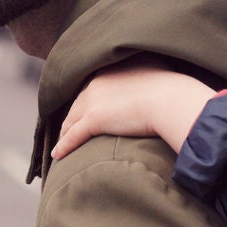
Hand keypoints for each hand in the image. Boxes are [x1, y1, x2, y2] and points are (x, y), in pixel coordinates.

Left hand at [52, 63, 218, 158]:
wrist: (169, 99)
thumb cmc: (170, 87)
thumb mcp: (155, 72)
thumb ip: (146, 76)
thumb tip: (152, 80)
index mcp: (109, 72)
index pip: (92, 89)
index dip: (88, 102)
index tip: (86, 111)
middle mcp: (96, 84)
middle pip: (77, 104)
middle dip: (72, 118)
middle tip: (68, 130)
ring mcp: (93, 102)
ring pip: (71, 120)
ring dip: (65, 133)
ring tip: (62, 144)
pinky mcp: (93, 120)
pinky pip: (73, 135)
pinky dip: (63, 146)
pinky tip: (57, 155)